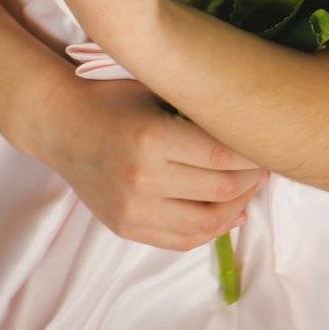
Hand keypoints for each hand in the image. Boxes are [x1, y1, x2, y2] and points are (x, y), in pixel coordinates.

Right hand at [36, 74, 270, 252]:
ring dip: (237, 208)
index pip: (221, 156)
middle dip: (252, 180)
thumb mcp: (154, 89)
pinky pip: (180, 240)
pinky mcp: (126, 228)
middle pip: (220, 190)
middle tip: (266, 165)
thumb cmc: (112, 97)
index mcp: (152, 138)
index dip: (252, 155)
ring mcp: (132, 210)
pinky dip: (210, 231)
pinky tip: (228, 213)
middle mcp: (143, 179)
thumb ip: (195, 108)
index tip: (267, 143)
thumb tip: (245, 124)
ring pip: (205, 223)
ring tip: (250, 190)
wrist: (61, 125)